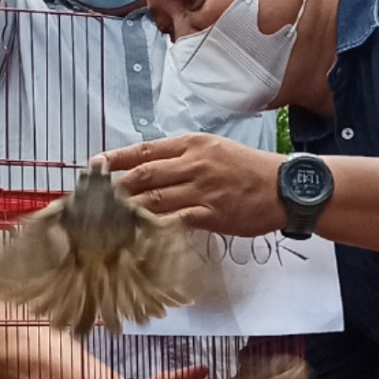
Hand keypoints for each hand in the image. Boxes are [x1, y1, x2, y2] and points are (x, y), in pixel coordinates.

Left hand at [101, 134, 288, 237]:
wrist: (284, 187)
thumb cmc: (248, 168)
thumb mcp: (214, 150)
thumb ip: (183, 158)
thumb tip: (149, 169)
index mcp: (192, 144)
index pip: (145, 150)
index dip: (116, 158)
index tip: (94, 165)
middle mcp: (193, 163)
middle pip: (143, 175)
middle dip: (115, 189)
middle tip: (93, 201)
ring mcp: (201, 189)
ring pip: (154, 200)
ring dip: (128, 211)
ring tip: (107, 220)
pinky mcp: (210, 214)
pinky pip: (175, 221)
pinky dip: (153, 228)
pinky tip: (137, 235)